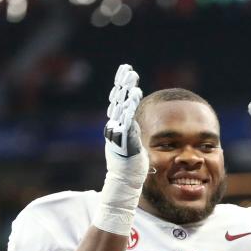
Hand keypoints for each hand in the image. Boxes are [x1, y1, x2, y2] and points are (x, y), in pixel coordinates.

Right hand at [103, 63, 147, 187]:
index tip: (127, 71)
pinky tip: (134, 94)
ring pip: (121, 106)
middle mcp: (115, 126)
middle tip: (127, 68)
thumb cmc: (132, 167)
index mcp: (119, 125)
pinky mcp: (123, 138)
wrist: (125, 182)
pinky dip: (129, 106)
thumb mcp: (133, 144)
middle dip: (122, 83)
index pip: (120, 101)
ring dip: (126, 90)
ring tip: (132, 76)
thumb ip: (133, 131)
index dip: (123, 86)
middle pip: (118, 99)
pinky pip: (127, 118)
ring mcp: (118, 131)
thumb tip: (134, 123)